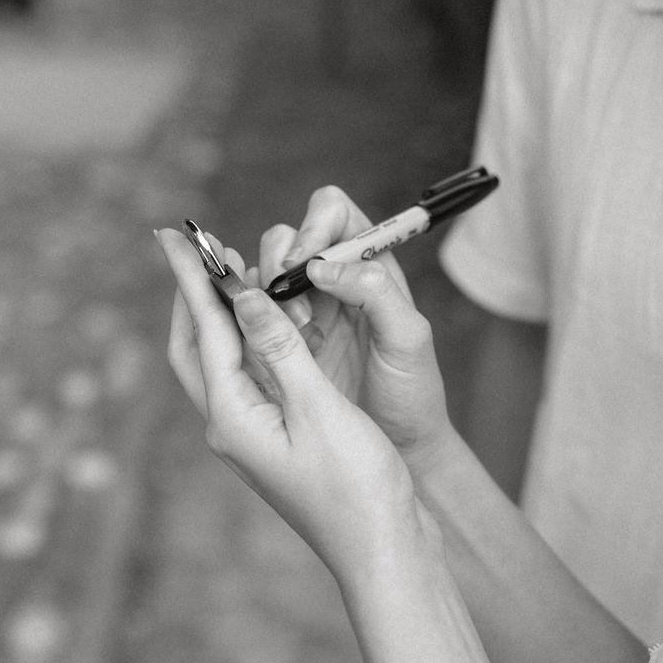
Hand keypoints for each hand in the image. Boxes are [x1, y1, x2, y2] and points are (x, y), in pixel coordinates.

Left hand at [156, 227, 425, 579]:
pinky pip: (252, 377)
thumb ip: (280, 350)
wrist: (384, 545)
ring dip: (222, 316)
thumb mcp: (319, 409)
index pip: (204, 332)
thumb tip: (244, 296)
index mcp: (233, 418)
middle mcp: (233, 426)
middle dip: (192, 296)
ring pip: (222, 362)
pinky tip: (270, 325)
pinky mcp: (280, 438)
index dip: (191, 279)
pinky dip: (253, 341)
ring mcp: (255, 435)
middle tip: (191, 250)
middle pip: (196, 349)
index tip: (175, 235)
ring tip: (230, 274)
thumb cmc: (356, 486)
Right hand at [256, 186, 454, 459]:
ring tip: (292, 337)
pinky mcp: (279, 342)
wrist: (400, 449)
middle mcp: (335, 281)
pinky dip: (249, 320)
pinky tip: (271, 350)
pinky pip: (250, 313)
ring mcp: (304, 310)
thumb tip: (322, 264)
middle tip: (299, 314)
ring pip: (264, 272)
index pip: (333, 212)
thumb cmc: (413, 393)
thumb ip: (375, 292)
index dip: (313, 226)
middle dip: (282, 263)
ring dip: (266, 295)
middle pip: (289, 236)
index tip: (307, 264)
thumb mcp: (408, 339)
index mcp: (371, 267)